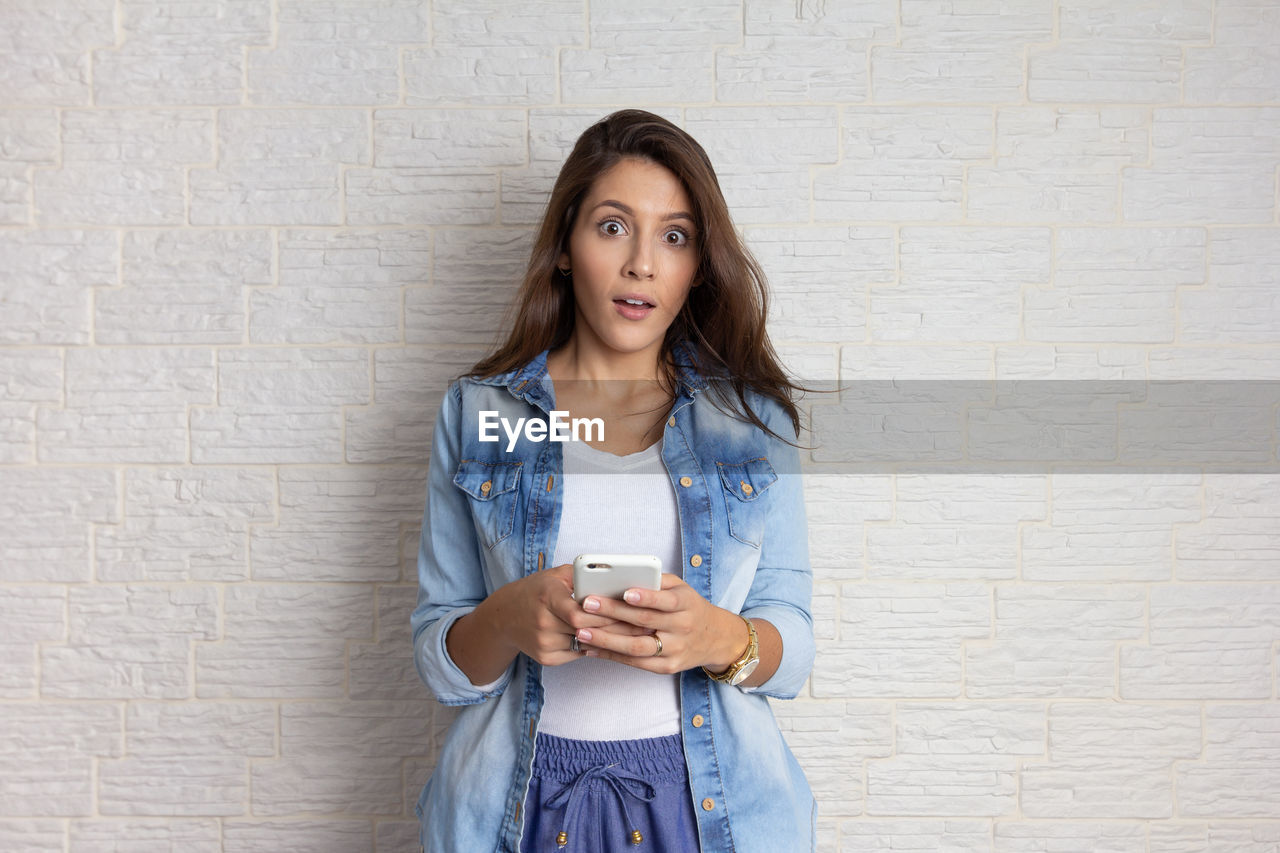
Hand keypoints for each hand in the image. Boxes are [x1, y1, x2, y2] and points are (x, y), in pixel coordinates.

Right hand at [481, 563, 646, 666]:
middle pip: (587, 630)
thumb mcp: (555, 575)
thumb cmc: (536, 591)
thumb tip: (616, 578)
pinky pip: (577, 654)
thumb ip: (582, 575)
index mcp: (546, 597)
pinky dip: (594, 647)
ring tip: (636, 635)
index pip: (579, 612)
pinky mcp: (546, 658)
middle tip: (645, 625)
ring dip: (611, 640)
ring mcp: (543, 643)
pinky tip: (612, 643)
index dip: (606, 613)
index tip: (632, 611)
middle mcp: (543, 622)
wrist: (504, 617)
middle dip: (617, 627)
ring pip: (586, 644)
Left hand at [571, 574, 746, 674]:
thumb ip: (657, 582)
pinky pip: (635, 663)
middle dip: (614, 613)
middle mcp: (681, 628)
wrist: (715, 638)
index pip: (665, 600)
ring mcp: (674, 650)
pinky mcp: (666, 667)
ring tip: (582, 631)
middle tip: (587, 604)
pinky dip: (611, 656)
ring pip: (637, 647)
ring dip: (607, 640)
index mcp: (686, 604)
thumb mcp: (682, 588)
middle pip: (644, 622)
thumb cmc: (689, 607)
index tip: (624, 592)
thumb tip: (622, 575)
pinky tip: (591, 648)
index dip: (646, 597)